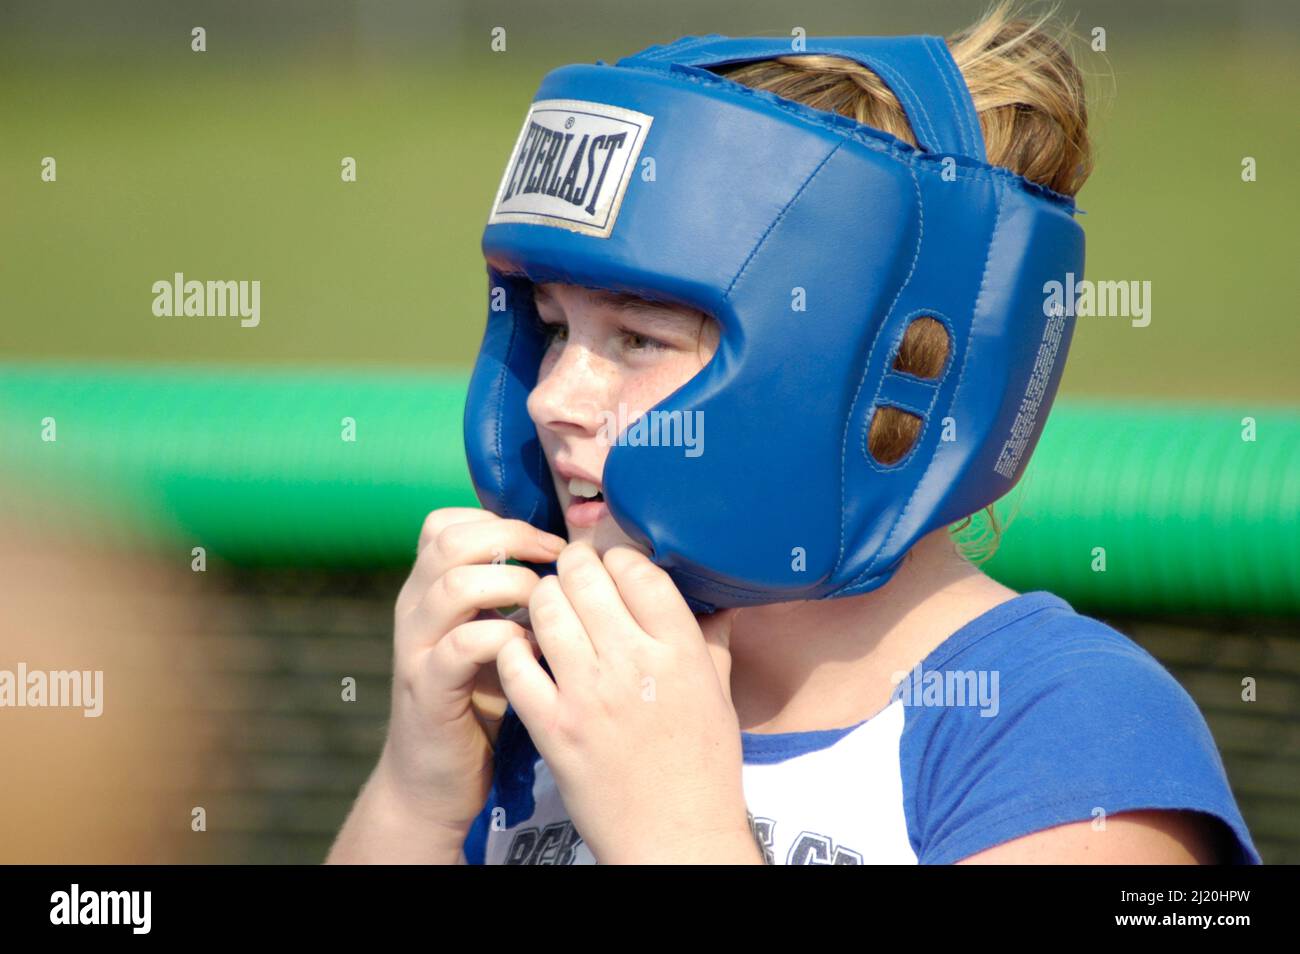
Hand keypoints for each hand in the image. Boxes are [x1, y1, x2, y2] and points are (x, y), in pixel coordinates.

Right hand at [377, 508, 565, 837]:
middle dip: (513, 539)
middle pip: (450, 540)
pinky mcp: (428, 689)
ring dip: (513, 586)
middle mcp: (414, 608)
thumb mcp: (492, 636)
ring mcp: (416, 648)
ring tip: (547, 608)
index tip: (548, 544)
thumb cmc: (479, 701)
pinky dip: (505, 639)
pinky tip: (532, 652)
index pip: (446, 523)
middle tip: (557, 562)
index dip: (499, 520)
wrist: (433, 780)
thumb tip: (573, 558)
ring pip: (455, 586)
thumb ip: (510, 597)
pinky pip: (462, 645)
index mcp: (428, 589)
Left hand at [496, 541, 758, 863]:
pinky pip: (514, 662)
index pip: (636, 568)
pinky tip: (525, 651)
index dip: (618, 557)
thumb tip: (714, 595)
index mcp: (679, 650)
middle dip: (574, 566)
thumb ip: (711, 637)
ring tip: (549, 609)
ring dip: (543, 599)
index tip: (612, 567)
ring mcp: (587, 694)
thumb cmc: (703, 766)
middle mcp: (632, 663)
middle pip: (584, 575)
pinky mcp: (552, 726)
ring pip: (545, 607)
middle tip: (573, 576)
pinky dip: (513, 647)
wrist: (674, 836)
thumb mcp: (718, 692)